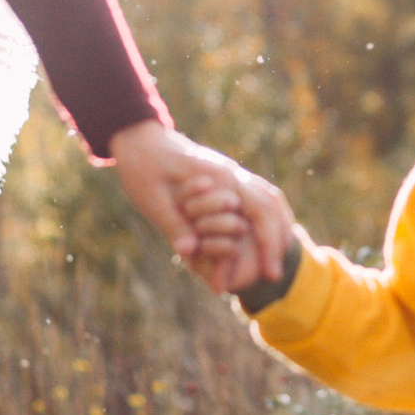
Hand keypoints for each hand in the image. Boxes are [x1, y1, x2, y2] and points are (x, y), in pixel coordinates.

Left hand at [107, 121, 293, 292]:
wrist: (138, 139)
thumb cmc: (142, 167)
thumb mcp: (152, 200)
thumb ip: (174, 225)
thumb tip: (190, 252)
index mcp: (219, 176)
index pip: (260, 210)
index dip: (269, 244)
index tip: (270, 275)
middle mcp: (231, 173)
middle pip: (271, 205)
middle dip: (276, 241)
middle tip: (274, 275)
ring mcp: (229, 173)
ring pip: (268, 199)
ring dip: (275, 228)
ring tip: (274, 259)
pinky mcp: (223, 177)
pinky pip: (255, 197)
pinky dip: (264, 218)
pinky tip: (262, 237)